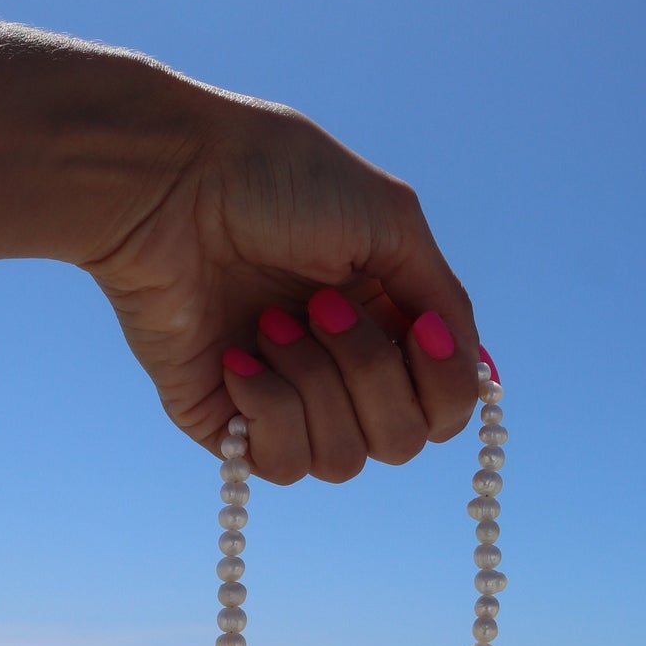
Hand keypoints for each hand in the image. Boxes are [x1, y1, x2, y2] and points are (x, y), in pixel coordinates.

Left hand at [82, 83, 481, 482]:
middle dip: (369, 374)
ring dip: (315, 383)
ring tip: (269, 320)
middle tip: (319, 306)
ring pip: (343, 462)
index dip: (442, 382)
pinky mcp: (224, 421)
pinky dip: (269, 408)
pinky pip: (279, 465)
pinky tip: (236, 357)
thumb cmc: (275, 181)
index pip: (446, 406)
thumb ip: (444, 301)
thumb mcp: (392, 220)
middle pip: (402, 441)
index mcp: (384, 320)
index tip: (413, 326)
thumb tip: (476, 377)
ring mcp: (282, 398)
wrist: (169, 184)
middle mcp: (339, 368)